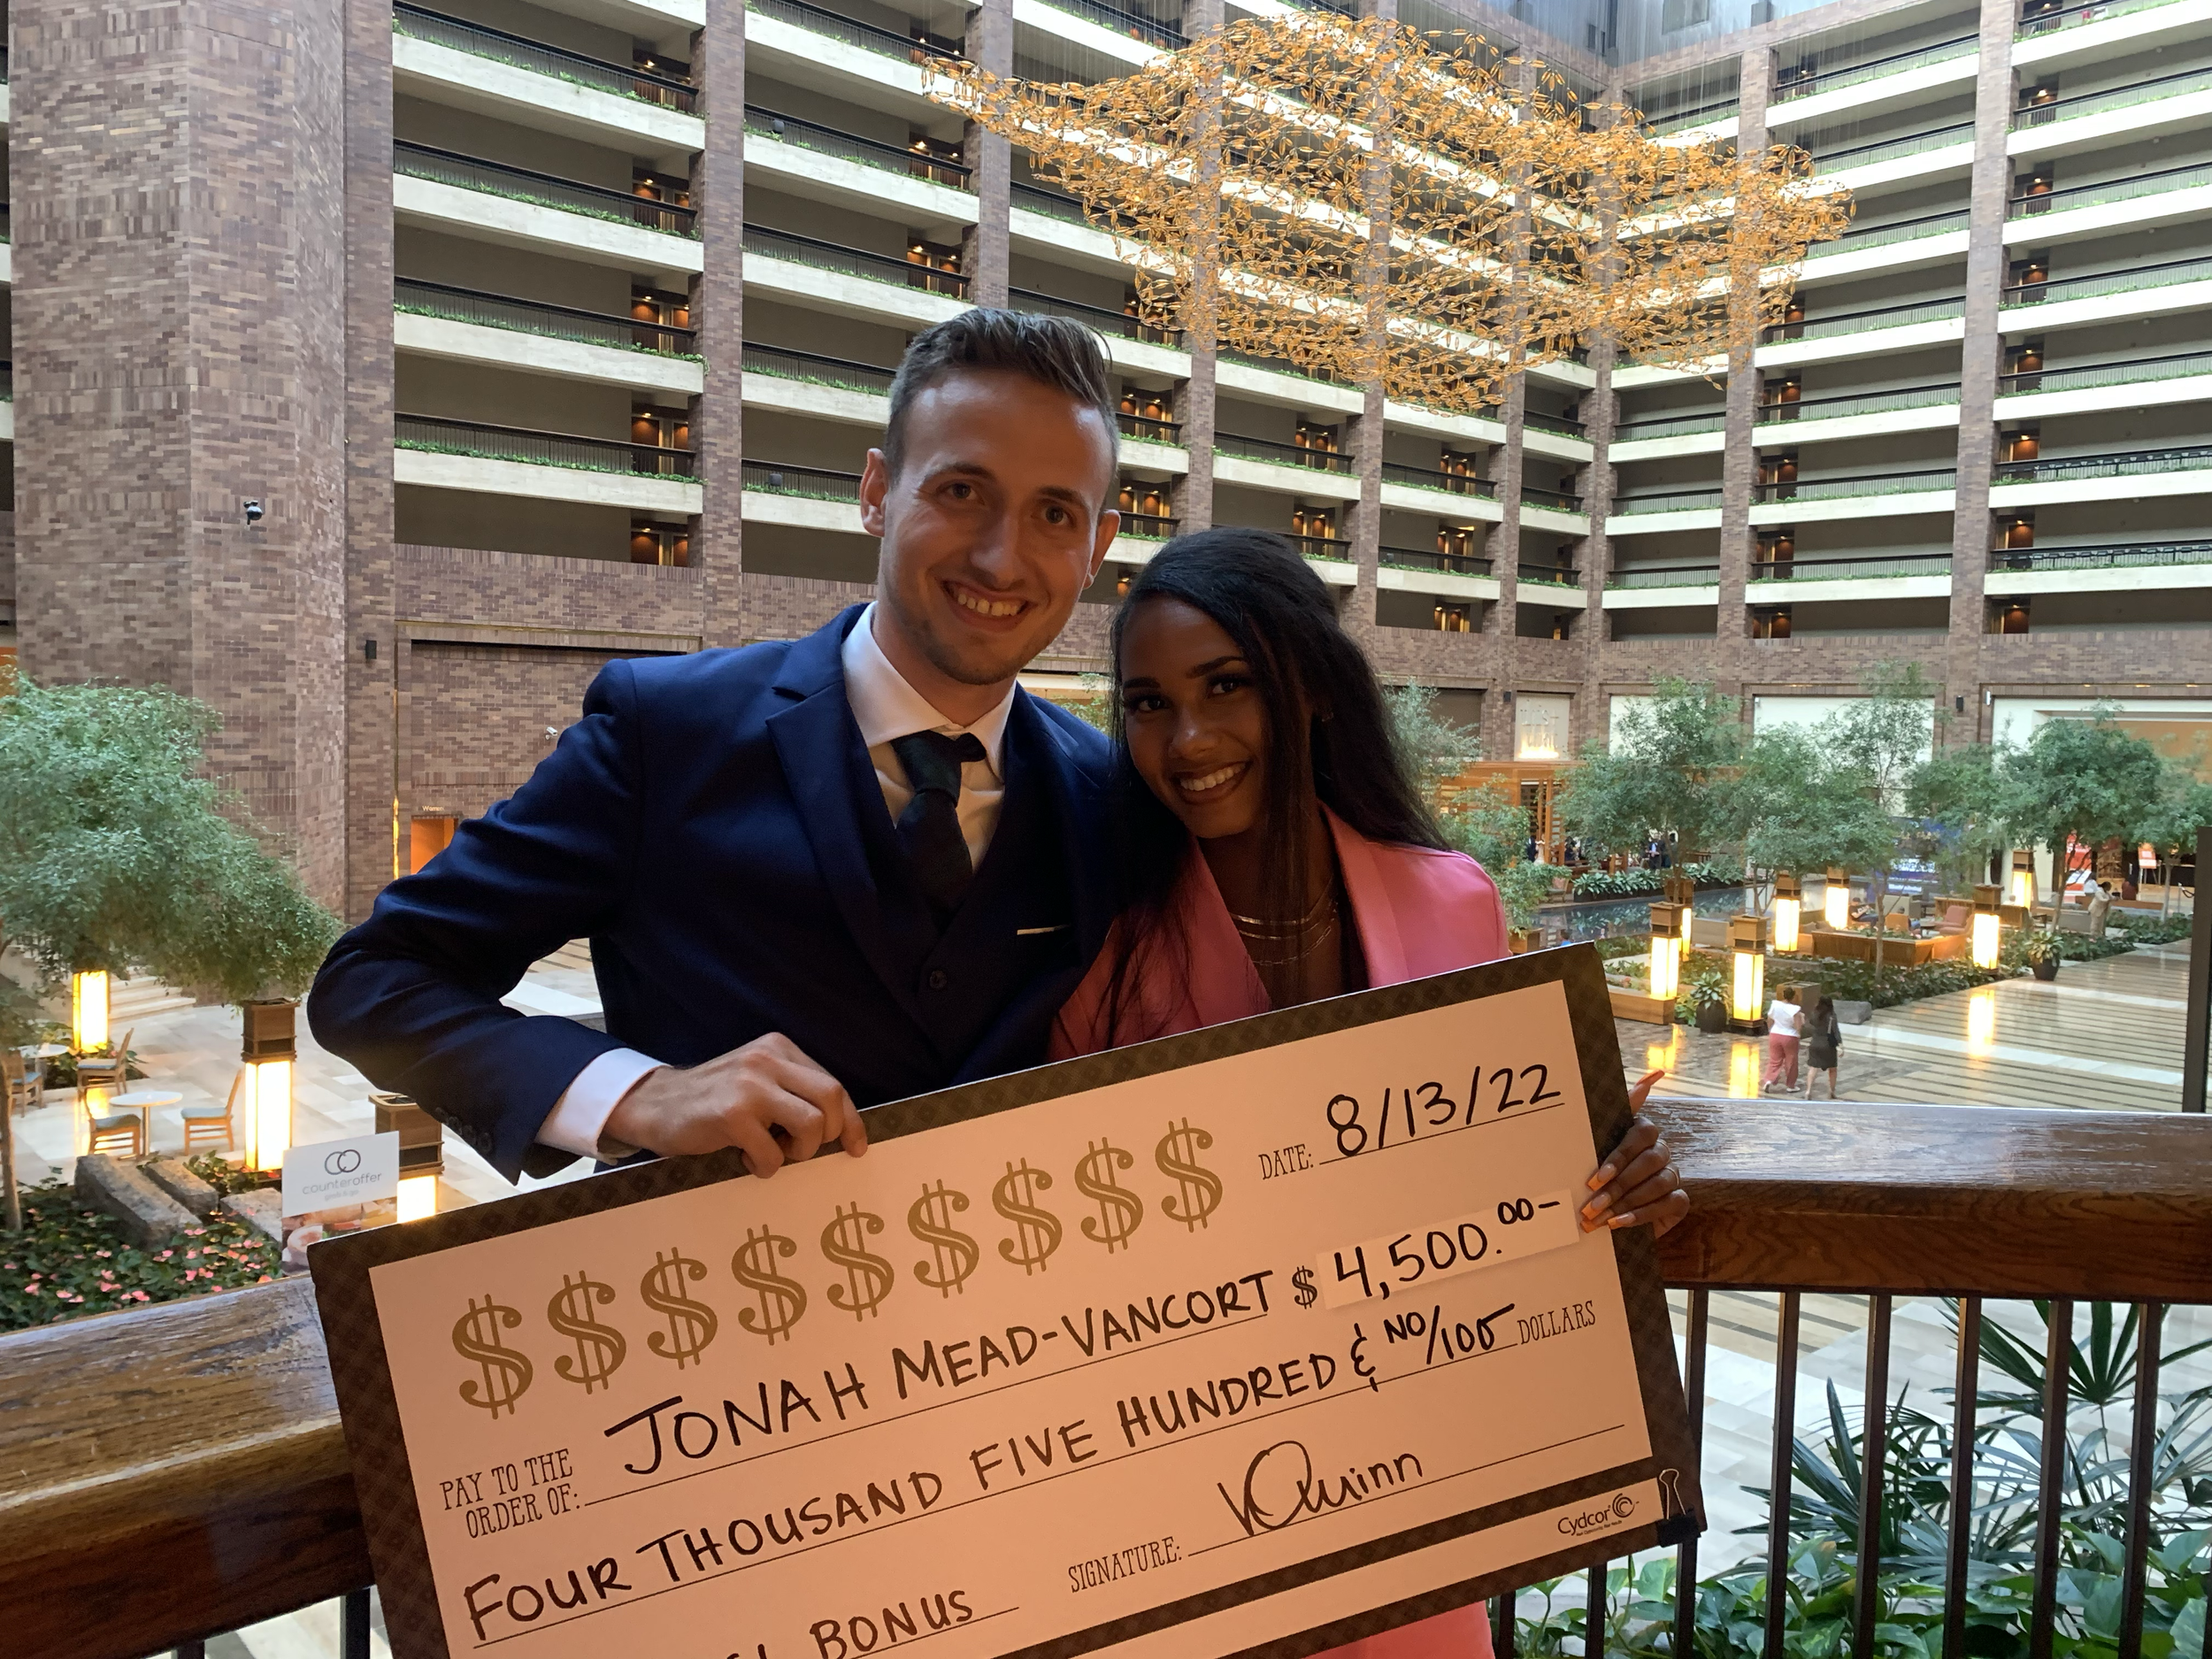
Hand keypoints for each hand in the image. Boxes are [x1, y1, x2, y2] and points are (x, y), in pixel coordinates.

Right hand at [605, 1032, 867, 1175]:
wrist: (653, 1104)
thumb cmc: (711, 1102)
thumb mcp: (756, 1081)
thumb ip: (791, 1092)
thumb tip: (838, 1127)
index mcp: (778, 1048)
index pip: (833, 1084)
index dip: (852, 1120)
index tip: (857, 1147)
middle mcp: (767, 1059)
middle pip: (831, 1098)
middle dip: (830, 1134)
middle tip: (804, 1150)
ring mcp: (749, 1085)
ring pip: (812, 1124)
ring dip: (799, 1151)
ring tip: (773, 1152)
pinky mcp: (732, 1114)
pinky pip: (773, 1153)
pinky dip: (765, 1166)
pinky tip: (745, 1158)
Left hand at [1580, 1072, 1687, 1237]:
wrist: (1608, 1210)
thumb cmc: (1602, 1172)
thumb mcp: (1600, 1142)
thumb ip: (1623, 1108)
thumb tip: (1652, 1076)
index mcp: (1642, 1131)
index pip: (1640, 1133)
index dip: (1619, 1156)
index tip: (1595, 1179)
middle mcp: (1661, 1150)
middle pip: (1650, 1160)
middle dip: (1618, 1185)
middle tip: (1591, 1205)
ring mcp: (1673, 1174)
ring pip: (1658, 1183)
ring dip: (1627, 1202)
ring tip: (1601, 1218)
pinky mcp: (1679, 1200)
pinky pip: (1667, 1204)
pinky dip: (1641, 1215)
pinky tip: (1619, 1222)